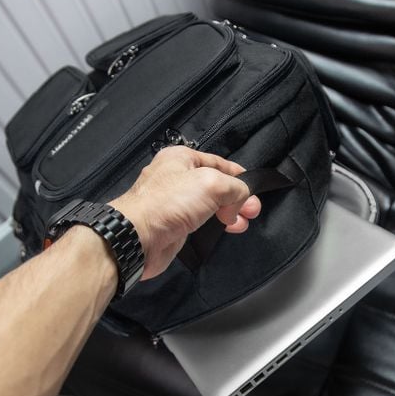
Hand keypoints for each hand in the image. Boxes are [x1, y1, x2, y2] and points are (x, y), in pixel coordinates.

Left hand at [110, 146, 260, 279]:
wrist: (138, 237)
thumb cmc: (171, 203)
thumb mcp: (212, 184)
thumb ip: (235, 187)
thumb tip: (239, 201)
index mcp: (181, 158)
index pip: (219, 162)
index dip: (239, 175)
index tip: (255, 188)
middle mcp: (177, 177)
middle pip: (216, 185)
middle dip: (237, 197)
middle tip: (253, 211)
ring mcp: (175, 202)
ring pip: (210, 205)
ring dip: (230, 212)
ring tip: (243, 222)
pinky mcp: (175, 224)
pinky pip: (201, 221)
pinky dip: (216, 224)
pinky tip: (227, 229)